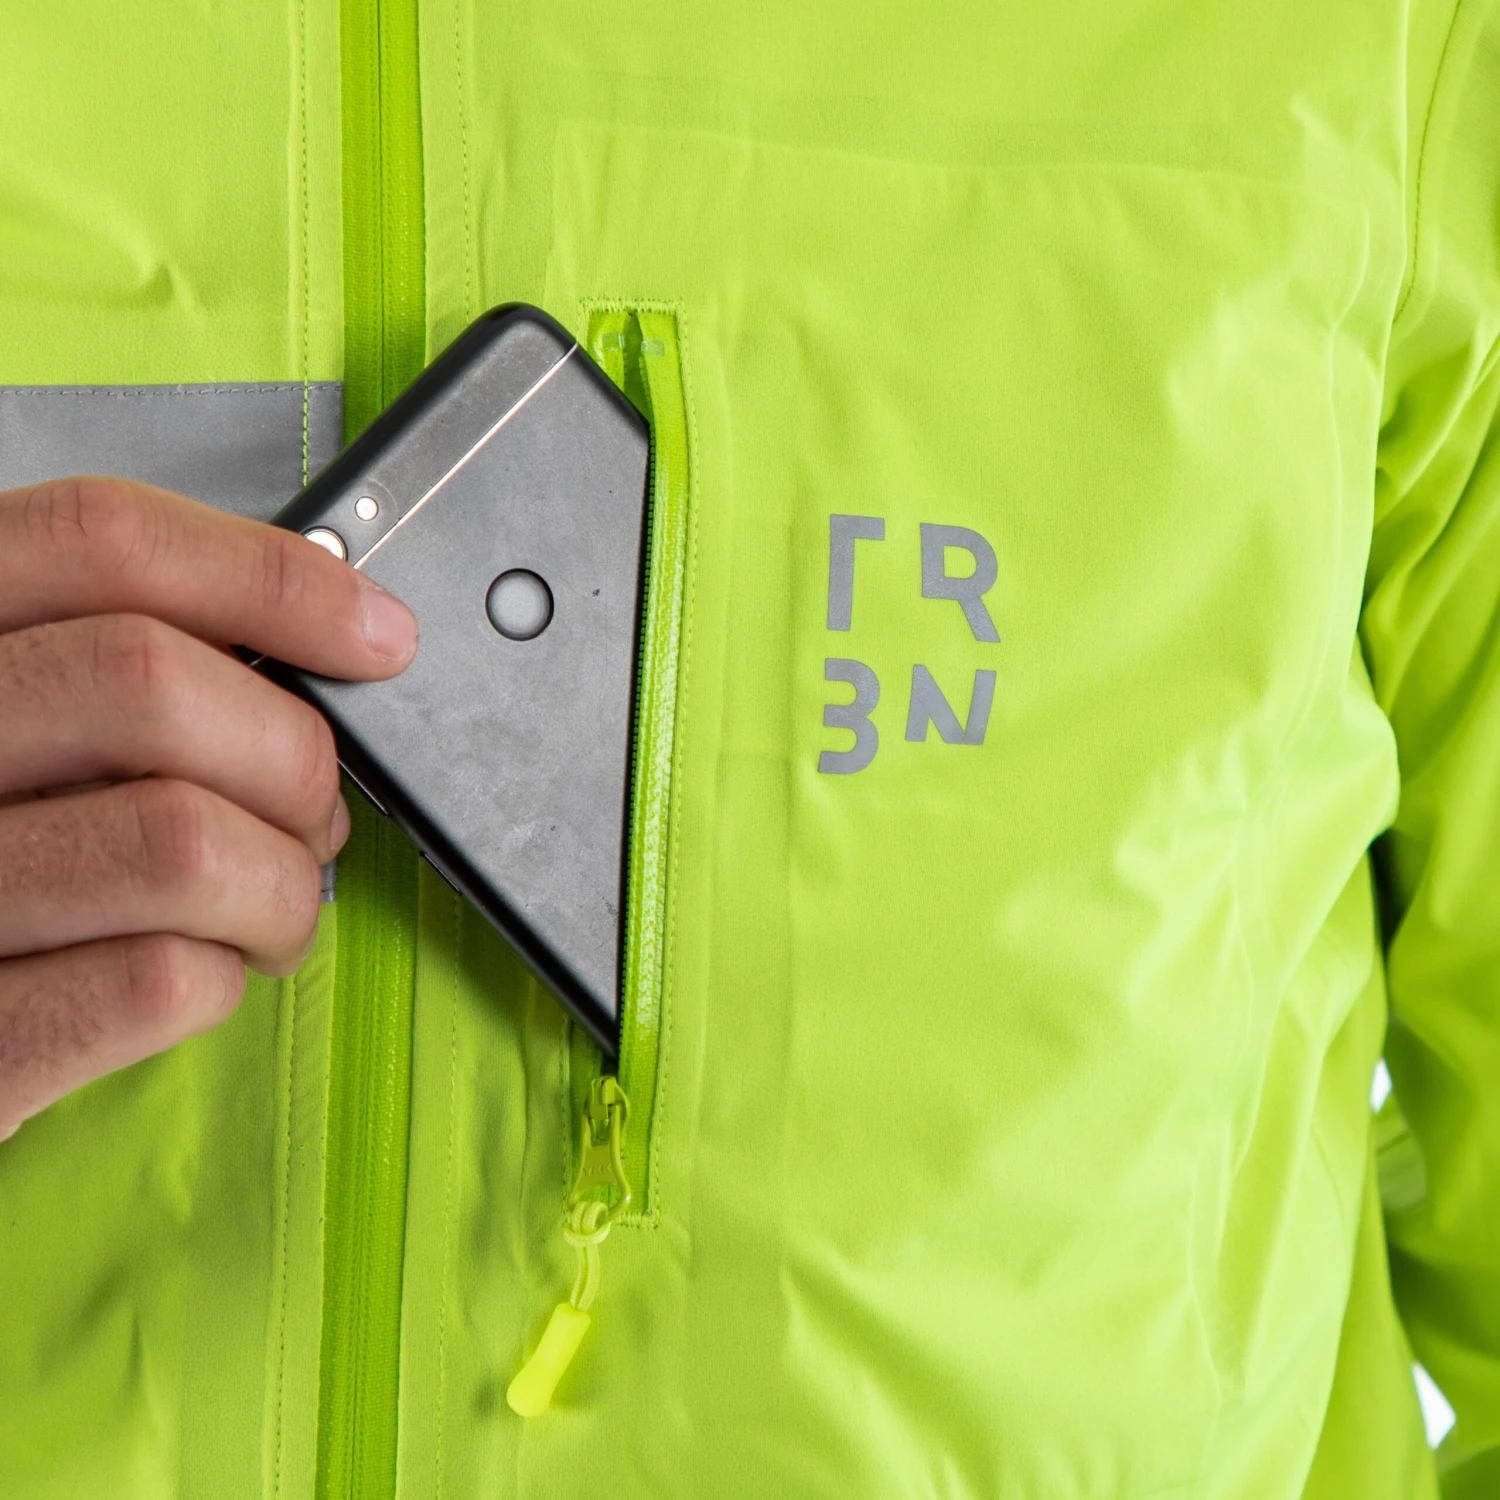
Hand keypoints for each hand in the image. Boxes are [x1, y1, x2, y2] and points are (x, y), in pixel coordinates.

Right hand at [0, 477, 418, 1139]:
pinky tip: (204, 968)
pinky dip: (224, 974)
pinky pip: (156, 981)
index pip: (100, 541)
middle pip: (153, 685)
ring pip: (182, 844)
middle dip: (292, 758)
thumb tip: (333, 640)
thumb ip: (122, 664)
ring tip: (270, 911)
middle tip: (313, 817)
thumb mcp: (28, 719)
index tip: (377, 636)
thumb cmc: (3, 848)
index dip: (268, 577)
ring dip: (279, 886)